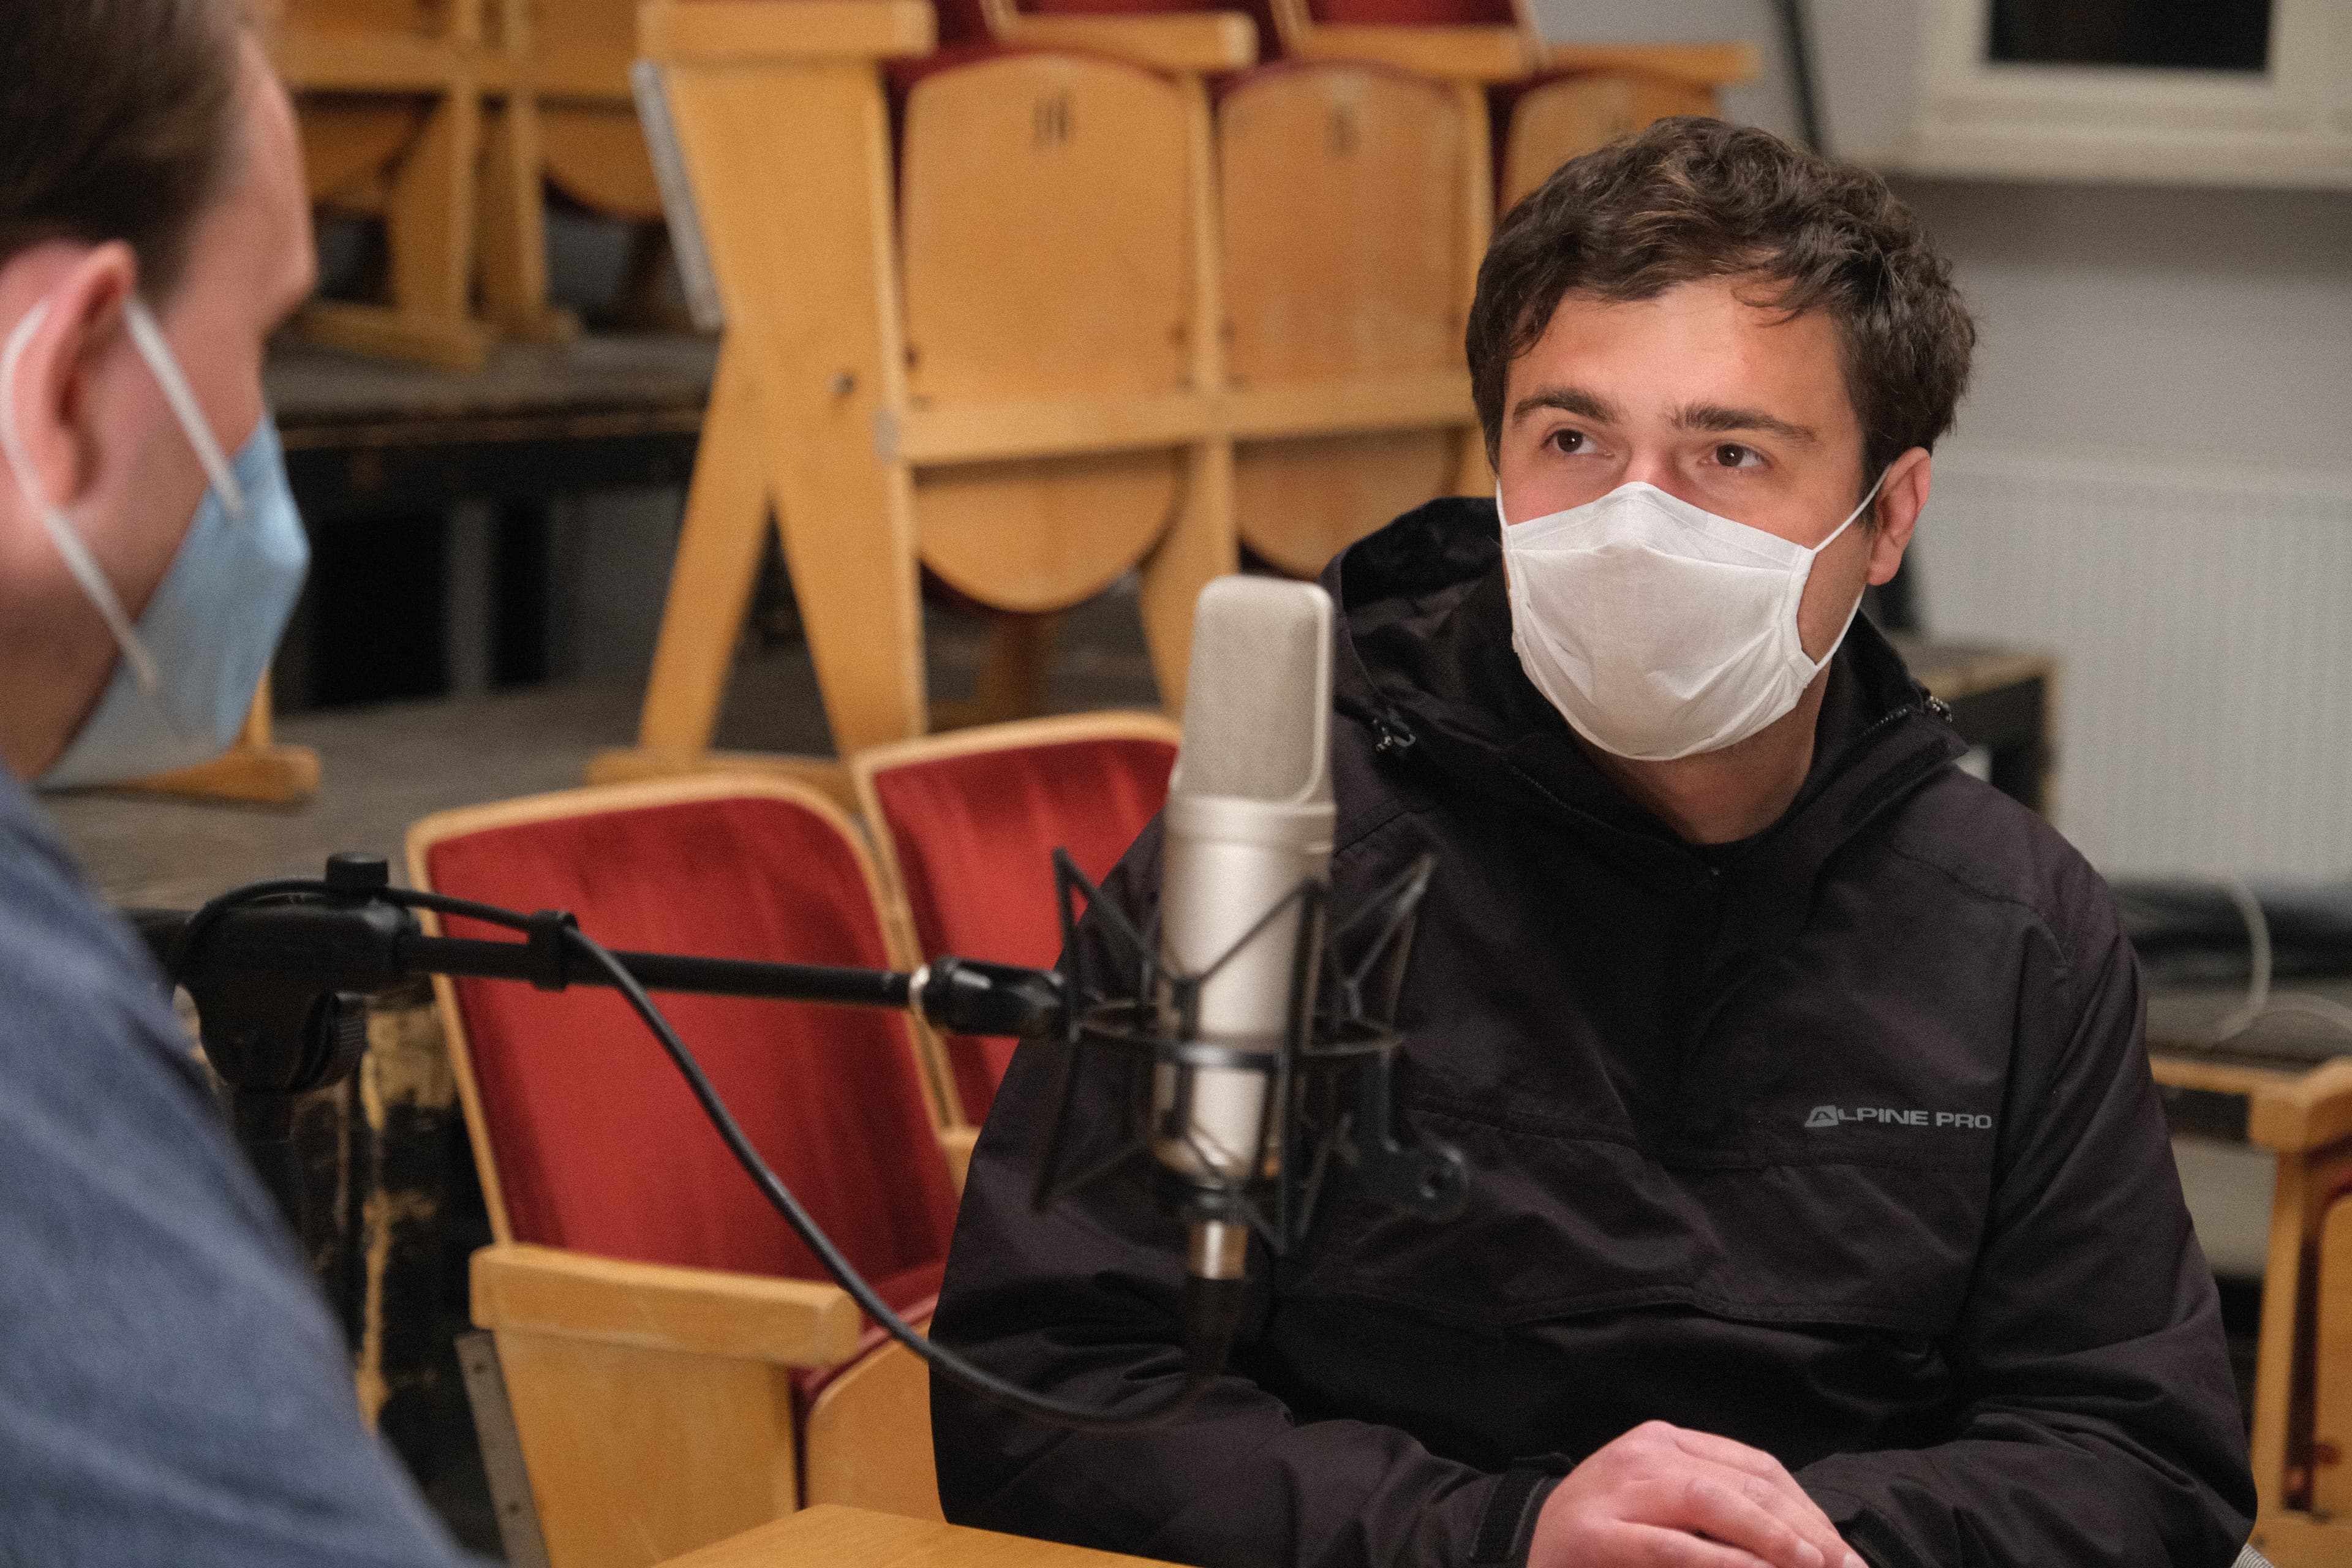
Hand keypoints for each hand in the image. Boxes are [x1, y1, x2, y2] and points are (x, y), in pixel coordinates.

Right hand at [1526, 1421, 1864, 1567]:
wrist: (1529, 1557)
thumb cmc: (1607, 1541)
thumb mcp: (1660, 1507)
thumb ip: (1718, 1509)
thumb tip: (1807, 1543)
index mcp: (1663, 1441)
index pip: (1754, 1466)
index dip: (1807, 1509)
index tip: (1843, 1553)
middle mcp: (1642, 1455)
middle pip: (1743, 1481)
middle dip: (1804, 1527)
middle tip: (1843, 1567)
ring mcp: (1616, 1491)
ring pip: (1711, 1500)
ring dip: (1771, 1537)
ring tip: (1811, 1566)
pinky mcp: (1596, 1534)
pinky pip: (1673, 1545)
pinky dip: (1723, 1561)